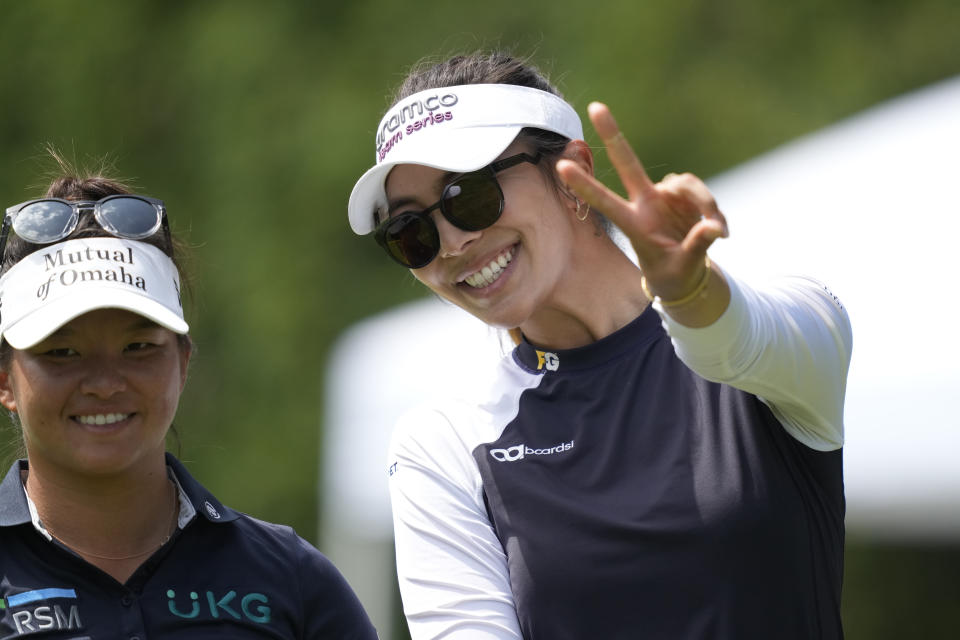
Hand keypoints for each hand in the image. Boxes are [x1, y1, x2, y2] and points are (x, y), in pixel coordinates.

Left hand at [556, 102, 728, 300]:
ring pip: (685, 183)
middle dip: (613, 134)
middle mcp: (646, 203)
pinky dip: (713, 210)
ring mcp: (665, 195)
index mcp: (634, 225)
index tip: (561, 166)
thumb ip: (697, 245)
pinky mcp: (684, 194)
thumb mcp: (685, 266)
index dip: (586, 185)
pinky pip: (701, 192)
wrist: (684, 276)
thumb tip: (713, 227)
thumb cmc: (675, 273)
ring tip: (718, 233)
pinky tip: (721, 232)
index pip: (605, 202)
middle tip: (595, 106)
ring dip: (705, 204)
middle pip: (628, 163)